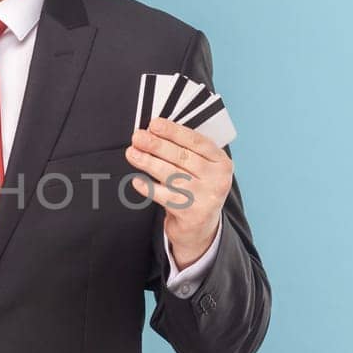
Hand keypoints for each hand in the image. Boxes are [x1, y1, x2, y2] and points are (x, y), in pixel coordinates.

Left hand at [126, 117, 232, 267]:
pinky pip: (165, 197)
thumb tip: (153, 132)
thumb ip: (184, 150)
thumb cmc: (195, 190)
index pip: (196, 142)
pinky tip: (137, 180)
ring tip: (132, 153)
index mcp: (221, 162)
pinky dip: (149, 187)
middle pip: (182, 157)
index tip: (154, 124)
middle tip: (138, 137)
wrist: (200, 227)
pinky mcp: (191, 213)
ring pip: (171, 175)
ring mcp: (205, 197)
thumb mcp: (200, 168)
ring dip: (148, 162)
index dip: (174, 131)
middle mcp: (217, 179)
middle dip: (156, 145)